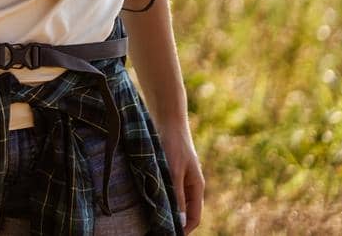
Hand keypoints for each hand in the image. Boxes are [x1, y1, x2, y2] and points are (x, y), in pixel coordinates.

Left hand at [156, 116, 203, 232]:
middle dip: (172, 222)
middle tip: (155, 229)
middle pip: (183, 212)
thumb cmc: (172, 142)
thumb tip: (178, 221)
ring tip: (148, 219)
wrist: (167, 117)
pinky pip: (164, 190)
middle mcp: (189, 185)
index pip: (193, 218)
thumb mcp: (174, 170)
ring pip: (172, 201)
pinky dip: (158, 197)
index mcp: (196, 187)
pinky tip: (144, 201)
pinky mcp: (167, 170)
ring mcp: (179, 178)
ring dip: (164, 210)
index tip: (168, 235)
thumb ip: (177, 195)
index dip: (183, 230)